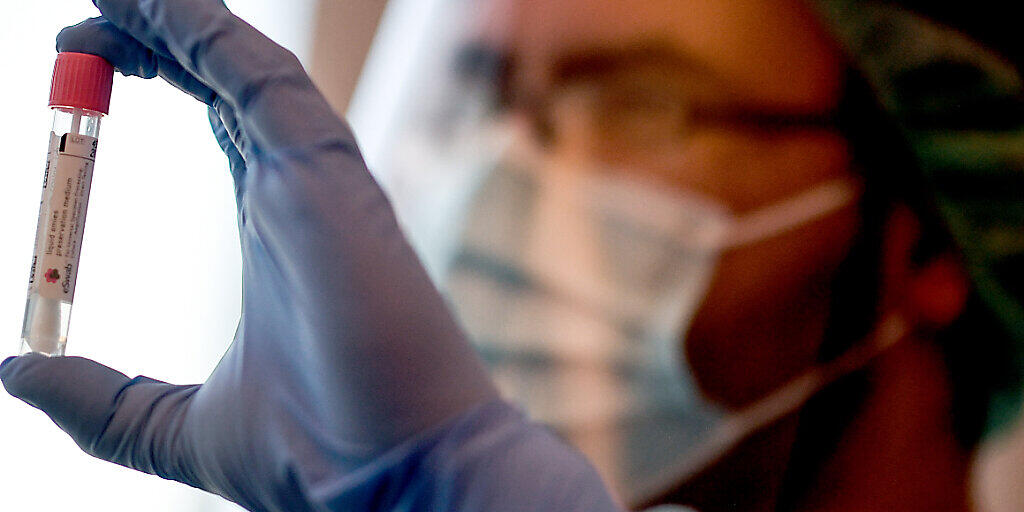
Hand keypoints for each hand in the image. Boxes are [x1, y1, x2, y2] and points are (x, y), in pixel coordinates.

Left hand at [2, 1, 520, 508]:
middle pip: (225, 81)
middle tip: (80, 30)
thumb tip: (19, 372)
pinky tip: (144, 6)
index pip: (217, 122)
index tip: (83, 78)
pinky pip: (259, 74)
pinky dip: (202, 29)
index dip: (159, 78)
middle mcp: (297, 190)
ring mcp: (315, 177)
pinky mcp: (326, 171)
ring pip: (243, 63)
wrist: (393, 478)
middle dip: (155, 39)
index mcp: (271, 231)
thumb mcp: (171, 426)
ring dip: (174, 20)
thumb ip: (99, 399)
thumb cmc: (316, 455)